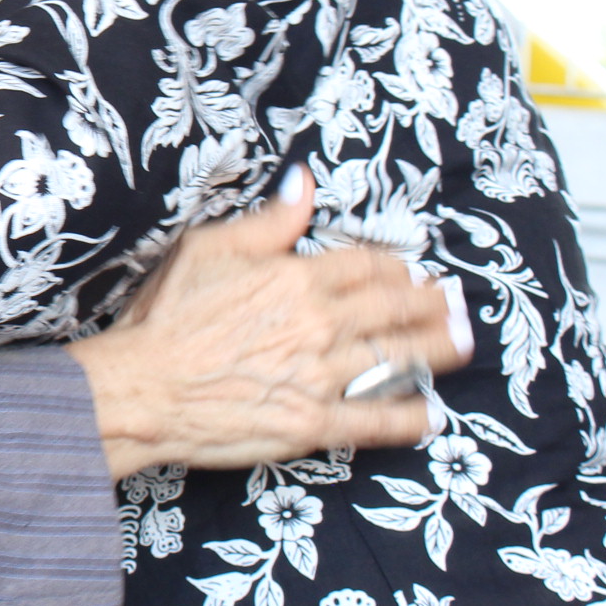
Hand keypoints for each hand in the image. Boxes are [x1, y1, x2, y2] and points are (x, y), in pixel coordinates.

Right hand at [69, 172, 472, 479]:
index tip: (411, 268)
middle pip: (395, 307)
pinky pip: (378, 420)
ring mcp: (321, 375)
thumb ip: (267, 221)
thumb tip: (304, 183)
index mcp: (297, 278)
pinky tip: (433, 413)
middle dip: (432, 302)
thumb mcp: (209, 249)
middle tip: (455, 303)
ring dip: (439, 349)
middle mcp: (319, 324)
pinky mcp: (314, 422)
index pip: (366, 264)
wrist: (143, 387)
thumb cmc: (166, 318)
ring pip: (399, 358)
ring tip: (462, 343)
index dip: (395, 264)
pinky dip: (412, 418)